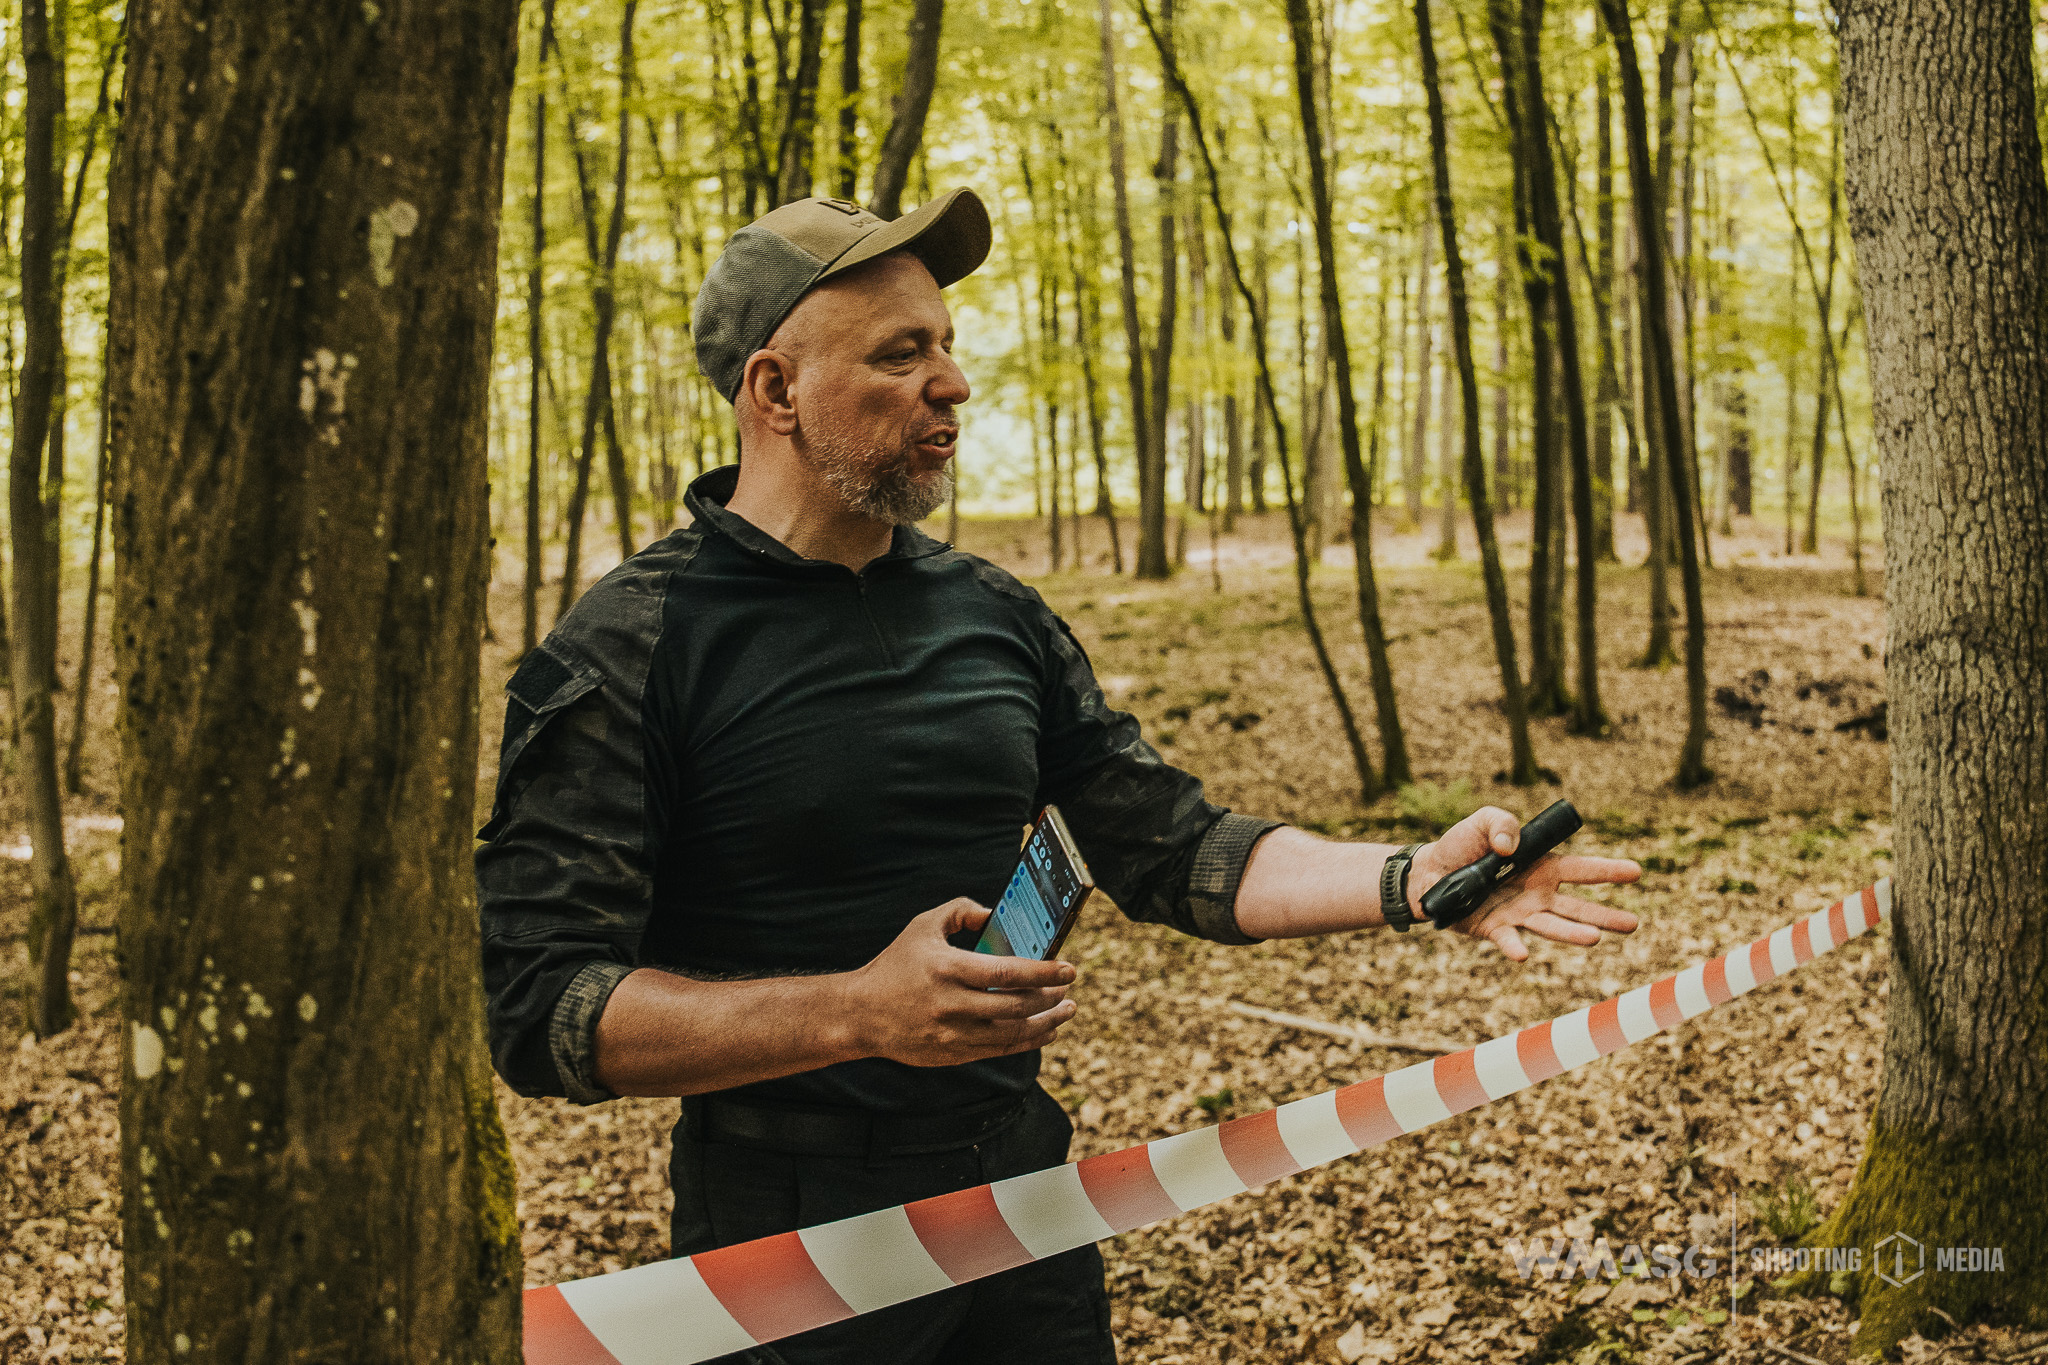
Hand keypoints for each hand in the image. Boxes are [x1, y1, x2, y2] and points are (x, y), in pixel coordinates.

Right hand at [844, 898, 1078, 1066]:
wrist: (860, 1013)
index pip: (1007, 972)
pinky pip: (999, 1050)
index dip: (1044, 972)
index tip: (1069, 969)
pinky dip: (1026, 1042)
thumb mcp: (923, 927)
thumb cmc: (895, 966)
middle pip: (1015, 1005)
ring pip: (1012, 1033)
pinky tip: (1043, 1031)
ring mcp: (952, 1034)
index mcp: (947, 969)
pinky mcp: (952, 1054)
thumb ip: (961, 911)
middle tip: (1067, 988)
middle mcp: (951, 1004)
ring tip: (1066, 1011)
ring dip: (1046, 1023)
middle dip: (1050, 997)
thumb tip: (995, 914)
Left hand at [1409, 807, 1640, 960]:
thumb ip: (1503, 824)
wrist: (1428, 872)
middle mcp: (1537, 894)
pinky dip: (1514, 947)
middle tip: (1633, 924)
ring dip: (1571, 933)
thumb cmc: (1462, 846)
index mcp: (1542, 867)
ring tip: (1595, 938)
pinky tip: (1523, 954)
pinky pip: (1507, 939)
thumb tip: (1510, 849)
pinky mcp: (1494, 929)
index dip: (1608, 871)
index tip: (1637, 872)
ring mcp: (1518, 914)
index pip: (1582, 870)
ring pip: (1551, 926)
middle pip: (1577, 907)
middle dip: (1605, 915)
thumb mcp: (1484, 821)